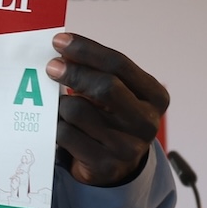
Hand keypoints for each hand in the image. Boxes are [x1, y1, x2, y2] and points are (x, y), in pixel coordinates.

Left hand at [45, 32, 169, 186]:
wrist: (117, 166)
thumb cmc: (113, 119)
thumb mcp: (118, 94)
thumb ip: (98, 72)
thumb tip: (63, 51)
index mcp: (155, 96)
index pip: (119, 64)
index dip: (87, 50)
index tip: (60, 41)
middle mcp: (146, 122)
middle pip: (105, 86)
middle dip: (74, 72)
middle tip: (51, 67)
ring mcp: (127, 146)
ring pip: (78, 111)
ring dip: (61, 105)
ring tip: (61, 107)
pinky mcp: (104, 164)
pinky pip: (66, 134)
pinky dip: (56, 126)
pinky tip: (58, 124)